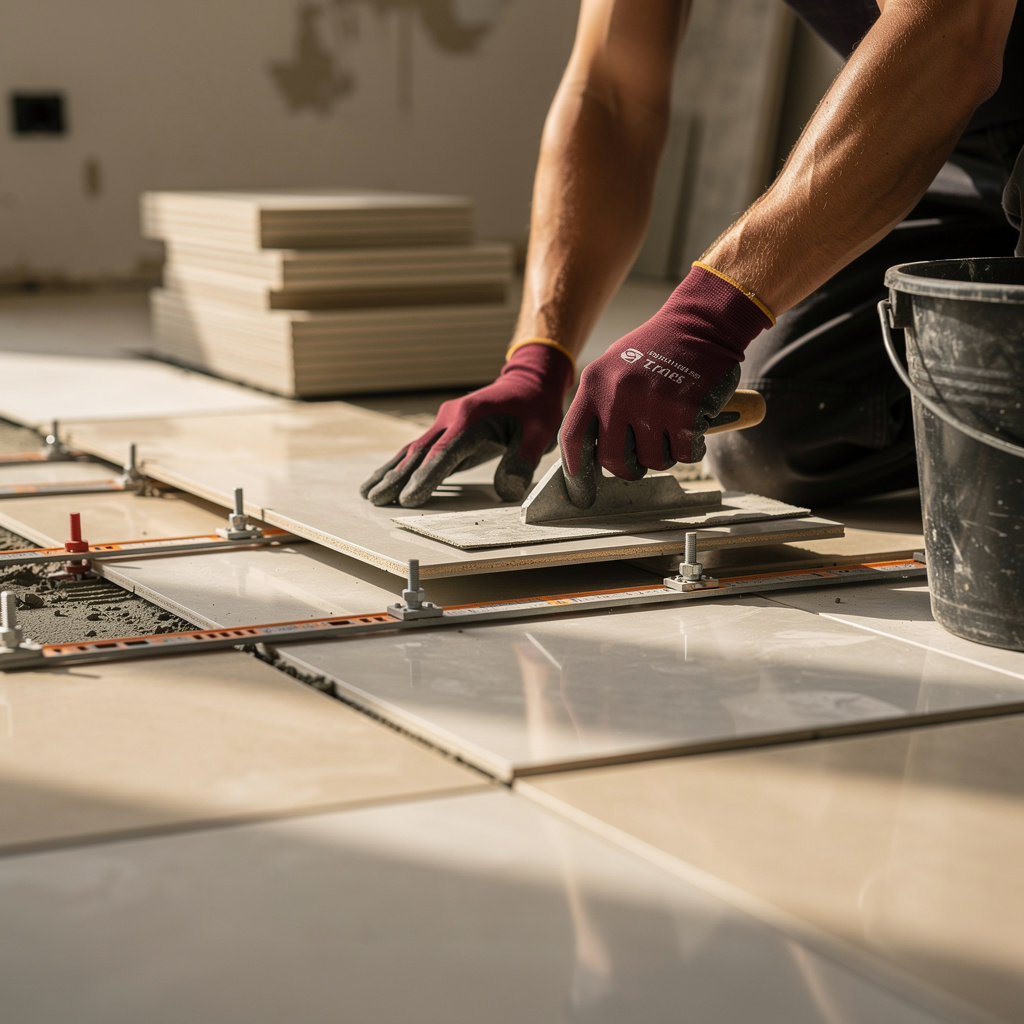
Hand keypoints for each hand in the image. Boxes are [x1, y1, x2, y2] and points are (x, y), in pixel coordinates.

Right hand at [361, 340, 573, 506]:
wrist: (529, 382)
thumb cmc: (535, 408)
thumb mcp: (539, 433)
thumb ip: (522, 461)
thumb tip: (507, 492)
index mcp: (470, 419)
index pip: (443, 453)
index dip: (426, 478)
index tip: (408, 498)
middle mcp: (451, 418)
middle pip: (418, 452)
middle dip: (395, 478)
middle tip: (374, 499)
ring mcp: (445, 422)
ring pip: (412, 450)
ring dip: (390, 472)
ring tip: (367, 492)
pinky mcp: (446, 429)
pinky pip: (420, 449)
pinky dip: (401, 465)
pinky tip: (386, 478)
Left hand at [559, 263, 773, 507]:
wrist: (702, 324)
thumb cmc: (658, 349)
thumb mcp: (614, 367)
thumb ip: (599, 405)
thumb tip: (587, 457)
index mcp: (595, 383)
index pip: (573, 438)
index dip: (575, 471)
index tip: (580, 490)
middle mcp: (618, 394)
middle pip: (613, 461)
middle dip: (629, 468)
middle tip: (641, 456)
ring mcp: (652, 404)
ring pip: (652, 461)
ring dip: (664, 453)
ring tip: (671, 424)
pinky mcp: (686, 412)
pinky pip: (685, 454)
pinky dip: (692, 448)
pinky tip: (693, 423)